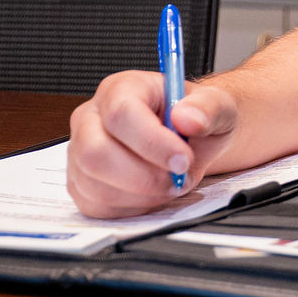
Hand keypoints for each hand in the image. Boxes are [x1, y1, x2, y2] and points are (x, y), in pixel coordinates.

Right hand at [67, 70, 238, 218]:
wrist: (189, 138)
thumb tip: (188, 118)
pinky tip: (153, 193)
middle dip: (144, 176)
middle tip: (178, 178)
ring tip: (171, 183)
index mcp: (121, 89)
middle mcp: (91, 118)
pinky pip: (97, 206)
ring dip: (142, 194)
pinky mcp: (81, 183)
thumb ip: (208, 108)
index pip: (121, 114)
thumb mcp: (217, 105)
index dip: (152, 142)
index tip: (182, 159)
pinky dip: (132, 207)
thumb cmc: (195, 119)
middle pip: (95, 153)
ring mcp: (80, 152)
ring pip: (95, 185)